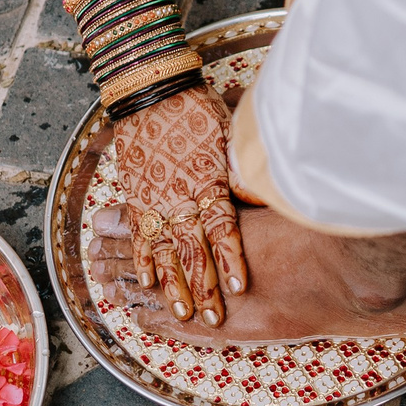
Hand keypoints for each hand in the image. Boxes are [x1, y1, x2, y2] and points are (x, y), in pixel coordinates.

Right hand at [109, 86, 245, 326]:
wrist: (151, 88)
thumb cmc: (197, 109)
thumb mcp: (230, 135)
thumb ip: (243, 170)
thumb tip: (268, 193)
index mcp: (208, 181)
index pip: (222, 229)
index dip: (230, 260)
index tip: (239, 286)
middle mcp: (181, 196)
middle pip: (193, 249)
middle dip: (204, 286)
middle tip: (213, 317)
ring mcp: (156, 198)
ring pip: (165, 250)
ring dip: (173, 284)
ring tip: (182, 311)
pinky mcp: (137, 196)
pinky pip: (138, 234)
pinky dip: (142, 259)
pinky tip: (145, 282)